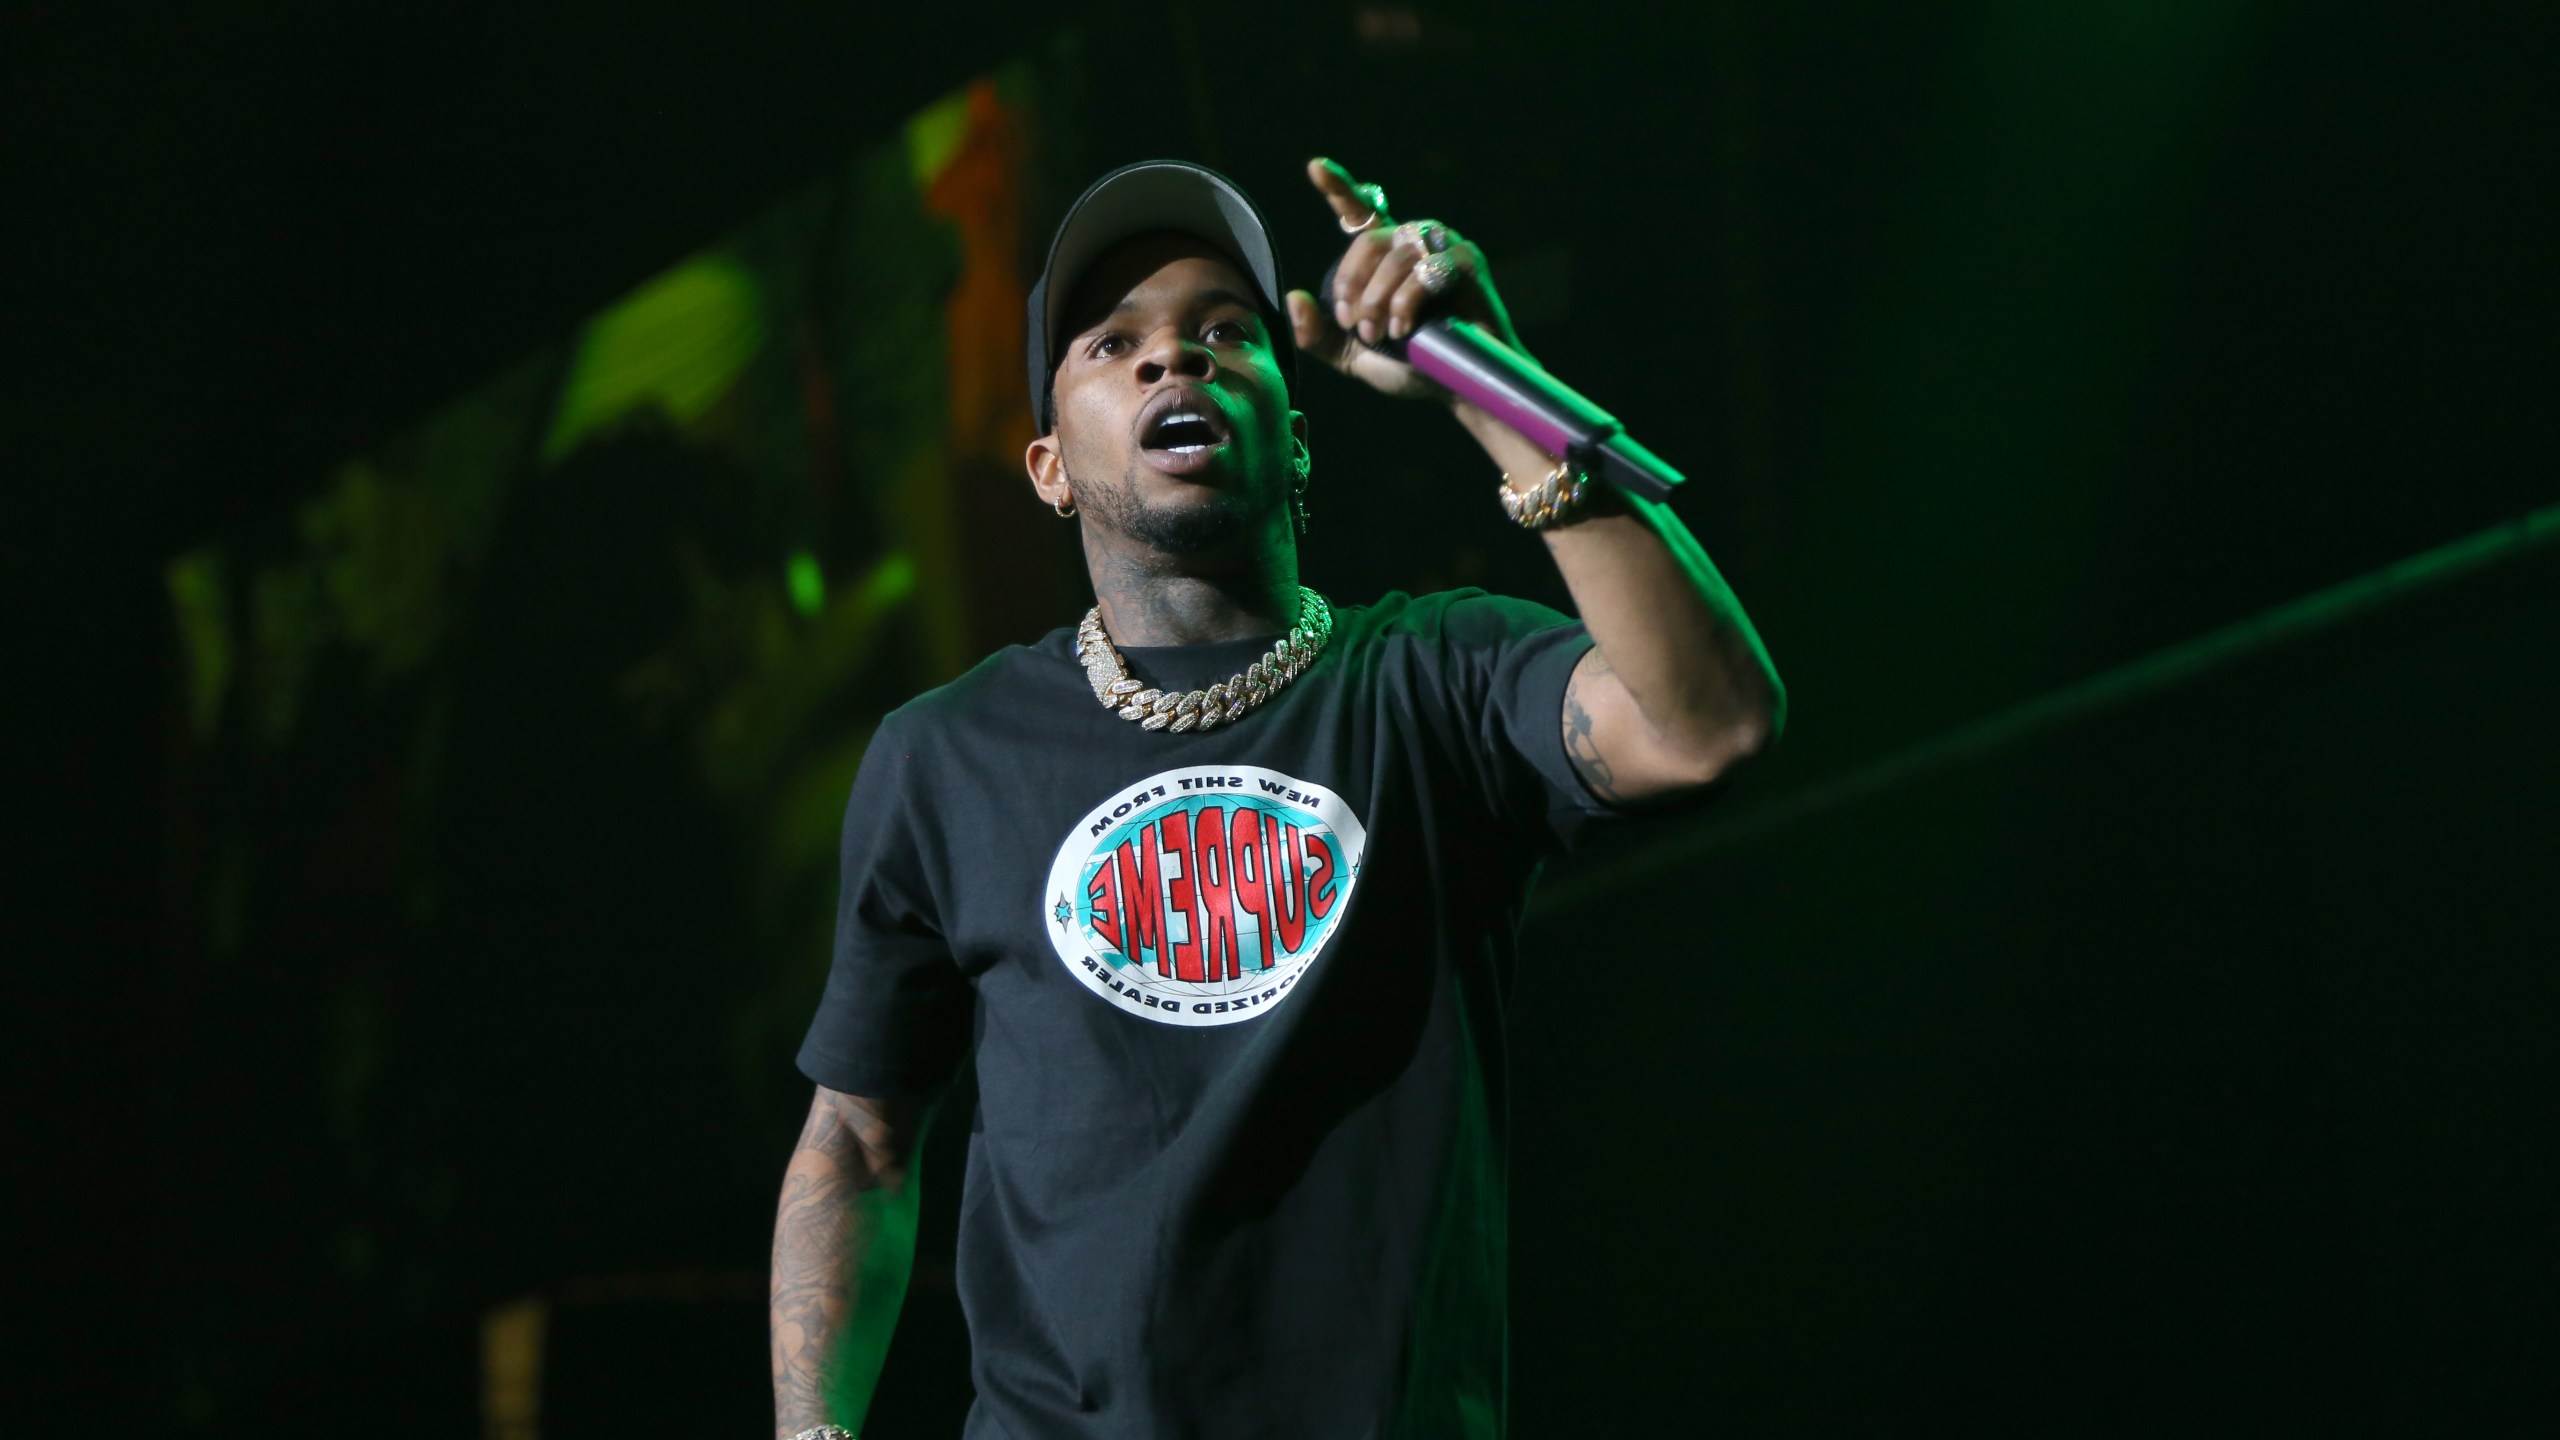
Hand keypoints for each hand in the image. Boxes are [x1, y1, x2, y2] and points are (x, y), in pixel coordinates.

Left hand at [1286, 156, 1525, 402]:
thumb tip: (1294, 298)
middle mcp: (1412, 240)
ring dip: (1378, 298)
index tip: (1316, 167)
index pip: (1359, 212)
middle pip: (1367, 242)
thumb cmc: (1411, 365)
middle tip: (1355, 326)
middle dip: (1353, 286)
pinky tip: (1404, 327)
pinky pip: (1428, 268)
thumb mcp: (1351, 355)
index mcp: (1385, 254)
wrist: (1457, 388)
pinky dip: (1408, 299)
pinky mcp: (1466, 261)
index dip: (1339, 187)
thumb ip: (1319, 333)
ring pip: (1395, 256)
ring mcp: (1441, 246)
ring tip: (1379, 333)